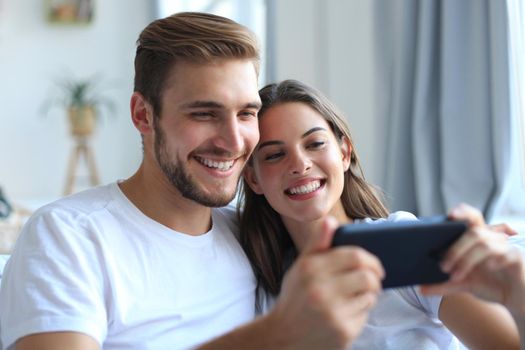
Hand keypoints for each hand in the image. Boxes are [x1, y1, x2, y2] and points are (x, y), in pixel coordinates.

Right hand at [269, 217, 383, 349]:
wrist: (282, 336)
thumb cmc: (295, 298)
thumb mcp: (300, 268)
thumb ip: (317, 244)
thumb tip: (331, 220)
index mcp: (310, 268)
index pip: (354, 256)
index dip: (370, 260)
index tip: (374, 266)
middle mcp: (320, 289)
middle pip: (367, 277)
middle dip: (375, 278)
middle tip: (373, 281)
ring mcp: (332, 312)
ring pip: (369, 296)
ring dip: (368, 296)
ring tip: (354, 299)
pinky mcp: (343, 331)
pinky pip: (365, 315)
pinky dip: (361, 313)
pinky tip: (347, 314)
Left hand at [421, 204, 524, 313]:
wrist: (517, 300)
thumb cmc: (492, 285)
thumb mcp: (464, 284)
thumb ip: (444, 285)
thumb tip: (421, 289)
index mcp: (479, 239)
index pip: (471, 218)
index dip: (463, 212)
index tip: (450, 215)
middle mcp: (492, 239)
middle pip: (474, 231)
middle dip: (456, 248)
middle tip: (443, 266)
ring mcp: (506, 247)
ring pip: (484, 243)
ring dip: (467, 259)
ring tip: (455, 275)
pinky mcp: (517, 257)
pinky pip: (506, 253)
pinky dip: (494, 260)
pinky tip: (488, 268)